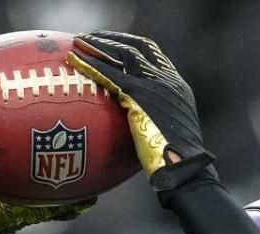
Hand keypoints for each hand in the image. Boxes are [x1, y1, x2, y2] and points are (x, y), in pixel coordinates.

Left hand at [68, 31, 211, 187]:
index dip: (132, 46)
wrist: (184, 169)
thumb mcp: (167, 136)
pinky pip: (110, 74)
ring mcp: (154, 85)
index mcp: (177, 87)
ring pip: (124, 54)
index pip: (153, 55)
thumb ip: (153, 124)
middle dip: (113, 39)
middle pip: (138, 47)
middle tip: (91, 38)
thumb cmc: (177, 164)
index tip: (113, 44)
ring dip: (99, 44)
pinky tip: (75, 60)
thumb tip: (134, 134)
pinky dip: (91, 65)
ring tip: (79, 42)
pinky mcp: (139, 95)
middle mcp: (168, 80)